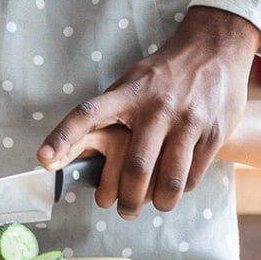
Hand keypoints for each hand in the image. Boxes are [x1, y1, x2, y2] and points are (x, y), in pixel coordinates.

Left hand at [38, 7, 260, 216]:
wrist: (216, 48)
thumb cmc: (165, 72)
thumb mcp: (134, 80)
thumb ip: (109, 110)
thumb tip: (76, 149)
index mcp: (129, 93)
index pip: (88, 114)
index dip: (63, 137)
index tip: (44, 160)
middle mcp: (157, 108)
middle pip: (135, 168)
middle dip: (128, 200)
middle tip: (124, 211)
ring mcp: (188, 121)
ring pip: (169, 181)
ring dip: (158, 203)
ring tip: (154, 205)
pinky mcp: (213, 132)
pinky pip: (192, 176)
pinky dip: (181, 189)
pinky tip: (175, 186)